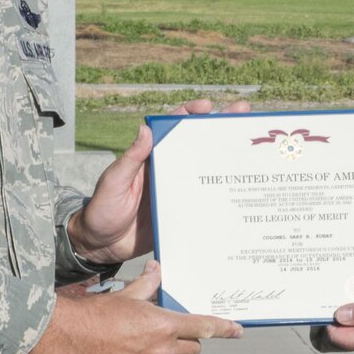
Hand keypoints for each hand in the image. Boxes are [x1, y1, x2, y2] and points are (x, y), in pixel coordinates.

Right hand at [29, 261, 242, 353]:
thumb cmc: (96, 313)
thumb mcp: (125, 295)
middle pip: (191, 350)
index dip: (223, 328)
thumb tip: (157, 270)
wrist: (67, 337)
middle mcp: (161, 350)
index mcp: (163, 325)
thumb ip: (146, 286)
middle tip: (164, 336)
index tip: (238, 330)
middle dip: (185, 343)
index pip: (203, 326)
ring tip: (123, 345)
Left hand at [67, 98, 250, 266]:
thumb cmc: (103, 209)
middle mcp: (166, 169)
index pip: (170, 128)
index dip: (189, 114)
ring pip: (204, 169)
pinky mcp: (181, 212)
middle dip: (219, 126)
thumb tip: (145, 129)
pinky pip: (203, 200)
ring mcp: (175, 190)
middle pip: (195, 144)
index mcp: (149, 157)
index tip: (208, 107)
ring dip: (226, 157)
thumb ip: (131, 158)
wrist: (102, 245)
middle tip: (243, 112)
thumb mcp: (114, 181)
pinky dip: (221, 193)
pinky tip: (241, 190)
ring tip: (251, 147)